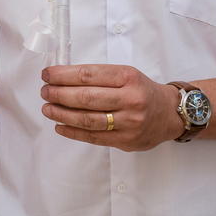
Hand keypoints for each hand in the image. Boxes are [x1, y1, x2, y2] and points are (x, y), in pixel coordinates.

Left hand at [40, 64, 183, 150]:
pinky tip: (60, 126)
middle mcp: (130, 99)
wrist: (169, 113)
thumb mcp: (126, 74)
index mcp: (128, 77)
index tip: (47, 75)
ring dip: (62, 114)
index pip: (88, 75)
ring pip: (88, 119)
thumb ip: (99, 77)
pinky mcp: (126, 140)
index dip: (63, 75)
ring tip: (47, 109)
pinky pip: (94, 137)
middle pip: (86, 97)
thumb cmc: (142, 91)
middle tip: (45, 92)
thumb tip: (62, 78)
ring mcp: (129, 122)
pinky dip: (73, 132)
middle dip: (59, 94)